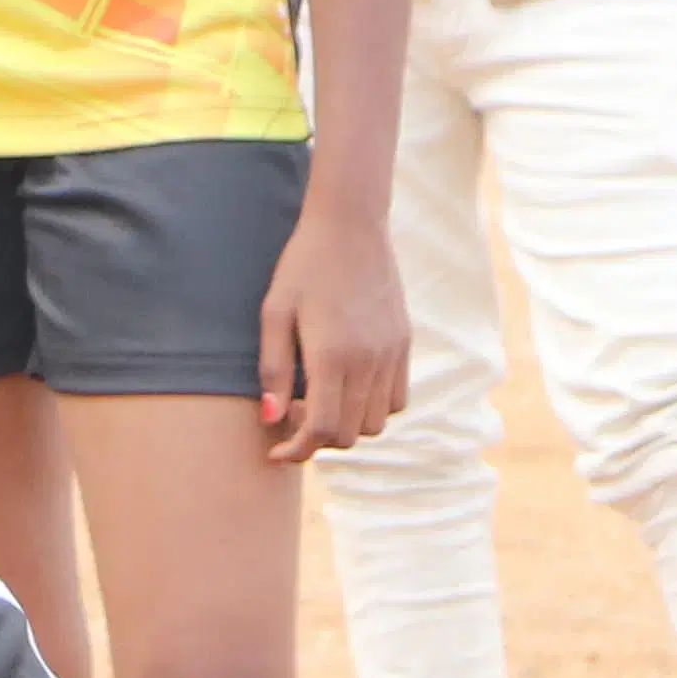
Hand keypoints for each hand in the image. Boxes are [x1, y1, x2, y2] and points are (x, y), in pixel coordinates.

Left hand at [258, 212, 409, 462]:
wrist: (352, 226)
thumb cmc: (303, 266)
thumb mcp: (274, 313)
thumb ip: (273, 370)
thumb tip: (272, 419)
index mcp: (332, 355)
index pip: (321, 429)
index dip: (296, 450)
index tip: (275, 451)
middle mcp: (369, 360)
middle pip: (348, 435)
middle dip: (316, 439)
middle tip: (292, 412)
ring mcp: (391, 354)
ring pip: (375, 424)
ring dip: (346, 425)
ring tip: (320, 398)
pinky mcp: (404, 345)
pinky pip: (396, 400)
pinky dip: (371, 407)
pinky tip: (347, 385)